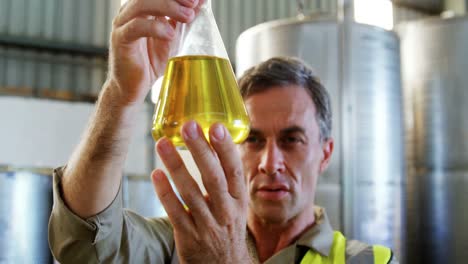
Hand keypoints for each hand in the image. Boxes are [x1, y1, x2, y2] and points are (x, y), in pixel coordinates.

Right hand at [107, 0, 201, 105]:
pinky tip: (170, 34)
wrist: (133, 87)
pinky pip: (136, 27)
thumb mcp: (173, 38)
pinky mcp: (120, 39)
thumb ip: (183, 20)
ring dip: (168, 7)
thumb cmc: (150, 62)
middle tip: (193, 4)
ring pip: (142, 4)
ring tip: (187, 17)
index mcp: (142, 8)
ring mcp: (123, 24)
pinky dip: (155, 27)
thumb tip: (201, 3)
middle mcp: (130, 12)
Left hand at [152, 121, 250, 262]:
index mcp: (239, 200)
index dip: (226, 148)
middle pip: (212, 177)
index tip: (216, 126)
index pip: (234, 170)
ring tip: (162, 142)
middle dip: (200, 150)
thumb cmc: (227, 228)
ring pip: (190, 192)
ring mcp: (207, 224)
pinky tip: (156, 173)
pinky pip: (175, 211)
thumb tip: (216, 144)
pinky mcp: (188, 236)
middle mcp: (226, 211)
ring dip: (176, 165)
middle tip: (188, 125)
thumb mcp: (236, 205)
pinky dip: (165, 192)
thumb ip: (227, 179)